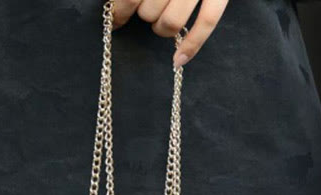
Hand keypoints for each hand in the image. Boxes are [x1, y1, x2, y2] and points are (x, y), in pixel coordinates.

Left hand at [111, 0, 229, 66]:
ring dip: (161, 27)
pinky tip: (178, 60)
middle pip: (150, 11)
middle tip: (145, 8)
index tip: (114, 20)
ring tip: (161, 18)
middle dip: (144, 14)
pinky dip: (192, 45)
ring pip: (172, 22)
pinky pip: (207, 22)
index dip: (119, 10)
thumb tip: (113, 7)